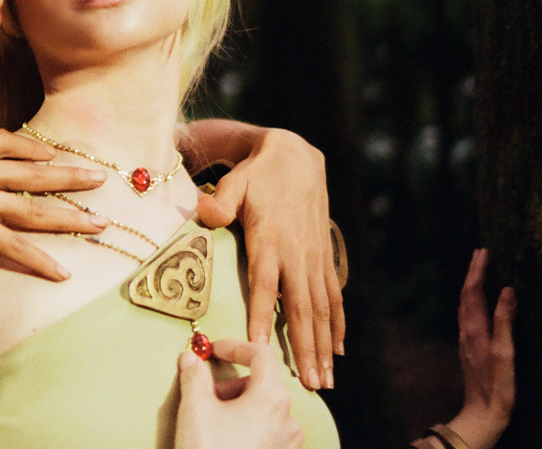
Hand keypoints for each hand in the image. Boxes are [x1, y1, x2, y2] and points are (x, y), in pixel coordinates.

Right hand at [0, 130, 107, 284]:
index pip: (2, 141)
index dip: (29, 145)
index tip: (48, 148)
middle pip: (34, 171)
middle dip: (69, 174)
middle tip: (101, 177)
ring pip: (36, 208)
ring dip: (71, 216)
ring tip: (101, 223)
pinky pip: (14, 246)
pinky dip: (40, 261)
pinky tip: (63, 273)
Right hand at [175, 339, 303, 448]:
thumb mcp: (195, 409)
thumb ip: (194, 376)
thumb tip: (190, 359)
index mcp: (272, 398)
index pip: (261, 355)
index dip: (235, 346)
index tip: (214, 349)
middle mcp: (288, 419)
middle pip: (263, 383)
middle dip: (232, 384)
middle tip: (206, 395)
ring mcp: (288, 443)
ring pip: (265, 408)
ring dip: (238, 405)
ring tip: (213, 421)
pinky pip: (268, 431)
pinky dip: (247, 425)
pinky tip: (225, 438)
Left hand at [195, 128, 342, 390]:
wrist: (296, 156)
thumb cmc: (258, 175)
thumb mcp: (235, 183)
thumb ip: (220, 202)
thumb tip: (202, 212)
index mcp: (270, 240)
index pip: (264, 285)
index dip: (263, 317)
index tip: (261, 350)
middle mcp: (296, 254)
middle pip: (301, 309)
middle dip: (305, 349)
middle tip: (309, 385)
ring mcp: (314, 258)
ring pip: (321, 310)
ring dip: (324, 346)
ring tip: (326, 380)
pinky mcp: (324, 257)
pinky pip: (333, 296)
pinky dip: (337, 324)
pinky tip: (338, 349)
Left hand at [446, 249, 516, 448]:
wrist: (482, 414)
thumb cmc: (498, 386)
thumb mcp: (505, 353)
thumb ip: (505, 321)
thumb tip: (508, 290)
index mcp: (475, 329)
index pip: (473, 292)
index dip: (477, 271)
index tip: (483, 251)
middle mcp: (467, 331)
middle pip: (466, 295)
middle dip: (472, 273)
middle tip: (480, 253)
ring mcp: (466, 340)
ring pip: (465, 305)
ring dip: (471, 285)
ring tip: (478, 271)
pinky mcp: (470, 349)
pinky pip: (469, 316)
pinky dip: (473, 301)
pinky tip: (478, 303)